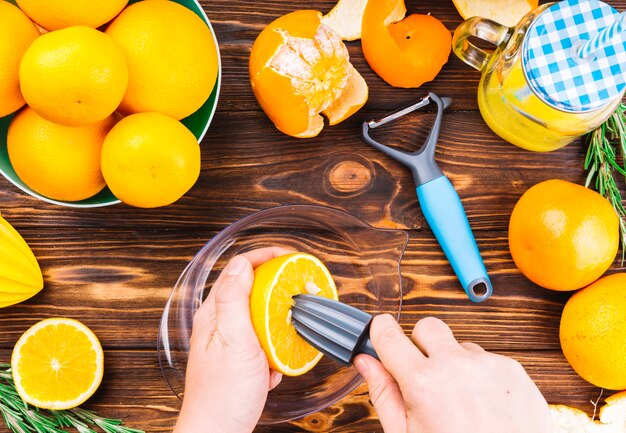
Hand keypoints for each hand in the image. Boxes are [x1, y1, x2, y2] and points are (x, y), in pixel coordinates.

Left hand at [173, 248, 290, 432]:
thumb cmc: (223, 395)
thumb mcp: (234, 341)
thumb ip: (235, 300)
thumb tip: (241, 262)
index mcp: (215, 312)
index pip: (240, 268)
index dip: (266, 257)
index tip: (292, 258)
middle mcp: (220, 322)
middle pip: (253, 289)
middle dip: (278, 290)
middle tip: (300, 294)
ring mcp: (229, 340)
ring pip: (260, 317)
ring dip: (278, 324)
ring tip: (288, 336)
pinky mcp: (239, 358)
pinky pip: (262, 341)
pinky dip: (274, 349)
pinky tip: (273, 367)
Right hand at [354, 315, 552, 432]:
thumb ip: (384, 394)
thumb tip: (365, 362)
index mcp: (423, 384)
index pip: (388, 333)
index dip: (380, 332)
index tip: (380, 335)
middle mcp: (456, 366)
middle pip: (426, 327)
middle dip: (420, 344)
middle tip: (424, 377)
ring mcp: (487, 365)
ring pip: (459, 346)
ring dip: (453, 364)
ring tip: (460, 402)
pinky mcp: (512, 369)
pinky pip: (486, 358)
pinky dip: (480, 375)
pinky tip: (482, 405)